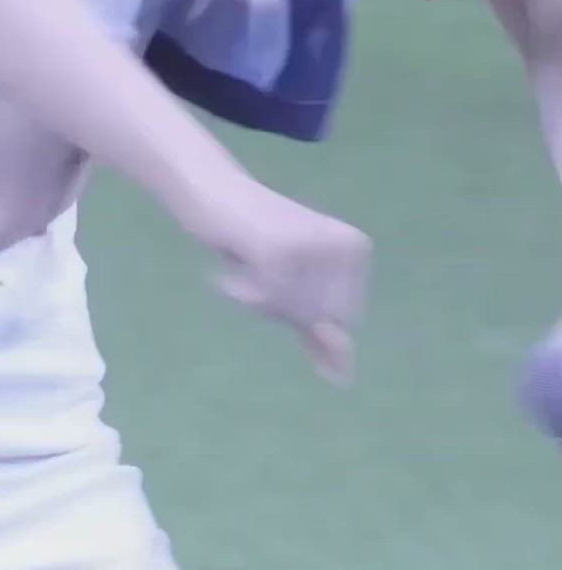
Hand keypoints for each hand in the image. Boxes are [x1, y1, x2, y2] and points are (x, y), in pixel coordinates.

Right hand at [209, 181, 371, 383]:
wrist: (214, 190)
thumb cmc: (254, 240)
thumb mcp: (294, 288)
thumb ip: (320, 332)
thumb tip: (345, 379)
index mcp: (355, 249)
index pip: (342, 322)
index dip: (306, 308)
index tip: (285, 267)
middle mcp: (341, 245)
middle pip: (320, 321)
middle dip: (284, 306)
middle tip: (264, 262)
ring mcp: (312, 247)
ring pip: (293, 314)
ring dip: (262, 299)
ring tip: (250, 259)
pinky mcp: (279, 250)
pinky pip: (267, 303)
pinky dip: (245, 291)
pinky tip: (236, 260)